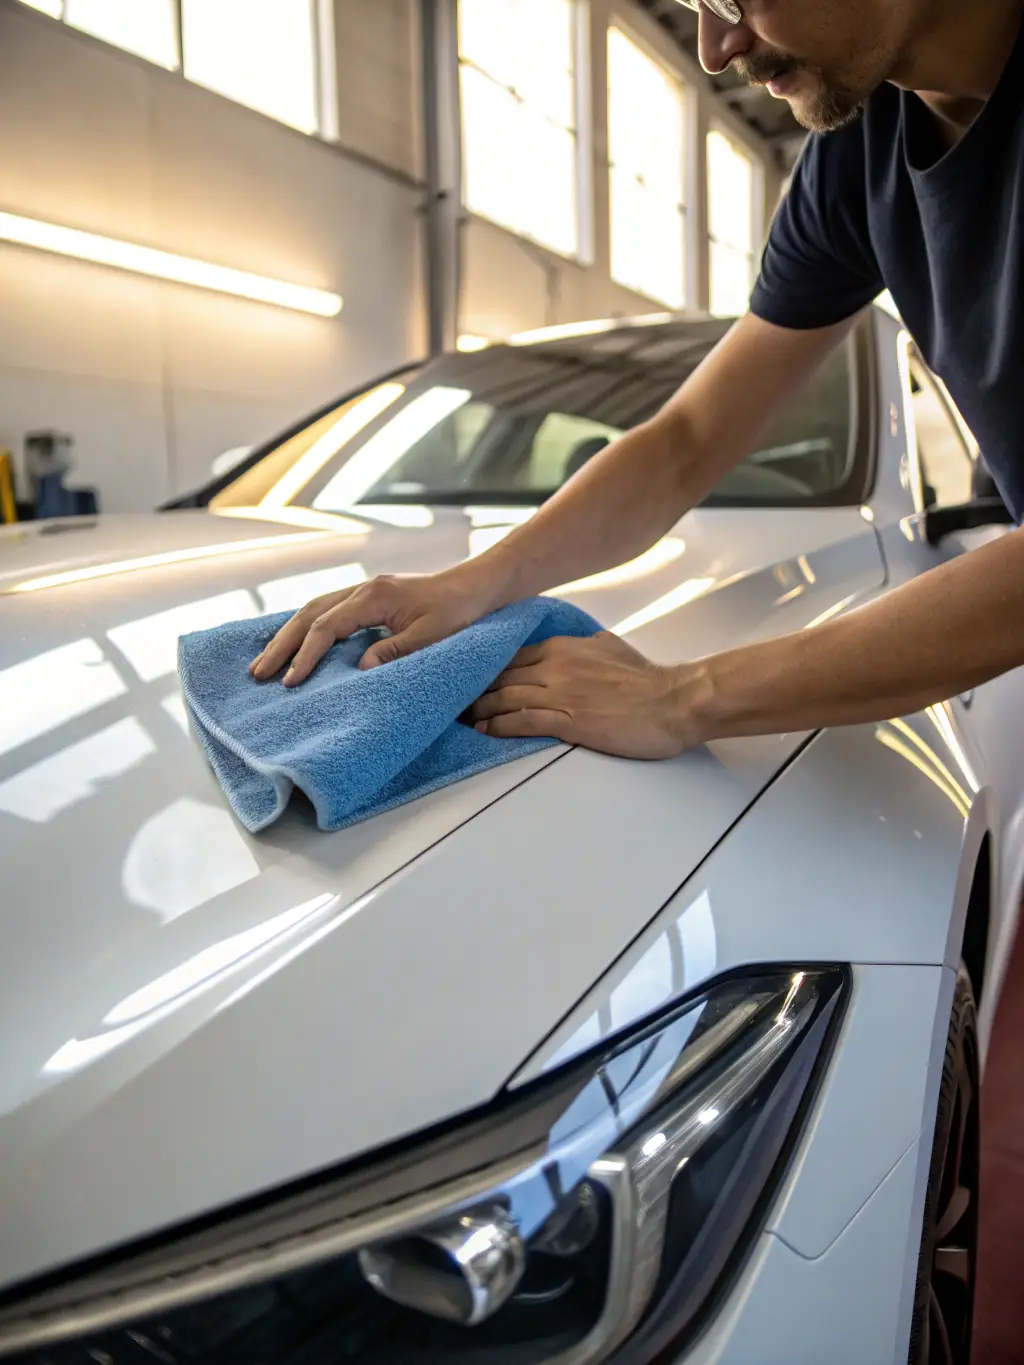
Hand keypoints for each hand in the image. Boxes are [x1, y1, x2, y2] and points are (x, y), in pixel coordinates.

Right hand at [250, 570, 496, 684]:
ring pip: (313, 611)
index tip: (291, 681)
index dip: (307, 654)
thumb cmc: (459, 611)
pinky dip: (306, 629)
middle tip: (259, 673)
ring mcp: (363, 592)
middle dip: (282, 644)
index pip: (327, 626)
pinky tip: (294, 644)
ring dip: (288, 636)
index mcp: (374, 596)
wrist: (475, 587)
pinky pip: (327, 612)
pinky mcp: (368, 600)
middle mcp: (362, 590)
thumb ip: (395, 651)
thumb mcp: (432, 636)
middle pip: (309, 614)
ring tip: (265, 662)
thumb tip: (359, 669)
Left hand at [468, 632, 701, 758]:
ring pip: (505, 698)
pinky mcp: (569, 721)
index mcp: (562, 646)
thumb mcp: (608, 646)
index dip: (486, 669)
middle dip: (475, 690)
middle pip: (500, 677)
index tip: (471, 680)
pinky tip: (485, 731)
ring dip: (480, 710)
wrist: (673, 701)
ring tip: (464, 720)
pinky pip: (522, 721)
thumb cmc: (646, 678)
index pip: (510, 655)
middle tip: (457, 702)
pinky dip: (498, 726)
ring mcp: (560, 693)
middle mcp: (555, 666)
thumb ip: (581, 645)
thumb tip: (570, 646)